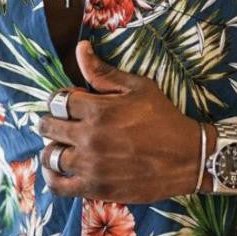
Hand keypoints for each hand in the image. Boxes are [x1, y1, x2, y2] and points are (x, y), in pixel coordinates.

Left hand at [39, 41, 200, 202]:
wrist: (188, 158)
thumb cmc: (164, 119)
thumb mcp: (138, 87)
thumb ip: (104, 72)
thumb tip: (80, 48)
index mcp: (98, 109)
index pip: (57, 100)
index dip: (61, 100)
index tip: (71, 105)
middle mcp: (90, 137)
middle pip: (48, 126)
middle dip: (52, 122)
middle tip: (64, 124)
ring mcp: (91, 165)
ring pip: (49, 156)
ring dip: (52, 148)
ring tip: (63, 146)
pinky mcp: (96, 188)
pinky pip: (58, 185)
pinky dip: (52, 177)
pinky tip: (60, 170)